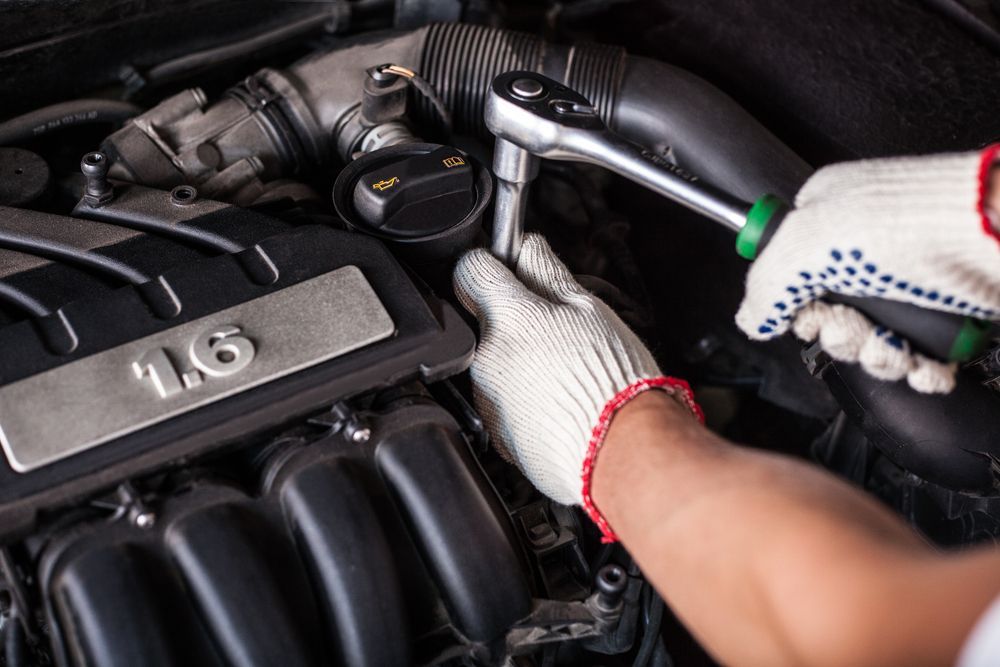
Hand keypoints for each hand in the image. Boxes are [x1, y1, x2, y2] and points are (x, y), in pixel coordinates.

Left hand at [453, 234, 700, 540]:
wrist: (620, 452)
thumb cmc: (614, 382)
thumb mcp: (590, 310)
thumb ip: (548, 273)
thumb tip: (528, 248)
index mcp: (511, 319)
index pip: (472, 270)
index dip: (492, 264)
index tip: (507, 268)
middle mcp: (488, 357)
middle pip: (485, 320)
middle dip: (515, 318)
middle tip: (558, 328)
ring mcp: (489, 398)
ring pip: (495, 362)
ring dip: (520, 359)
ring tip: (564, 371)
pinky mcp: (497, 432)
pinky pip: (503, 402)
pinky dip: (524, 398)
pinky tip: (557, 399)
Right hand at [737, 148, 999, 392]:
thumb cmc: (915, 223)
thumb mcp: (809, 244)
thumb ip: (767, 285)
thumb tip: (750, 319)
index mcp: (827, 220)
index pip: (787, 275)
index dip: (793, 305)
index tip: (807, 310)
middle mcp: (865, 249)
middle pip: (828, 318)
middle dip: (842, 336)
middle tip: (857, 323)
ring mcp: (906, 281)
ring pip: (870, 344)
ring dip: (880, 356)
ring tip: (898, 342)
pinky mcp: (941, 310)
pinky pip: (914, 357)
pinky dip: (918, 368)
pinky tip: (925, 357)